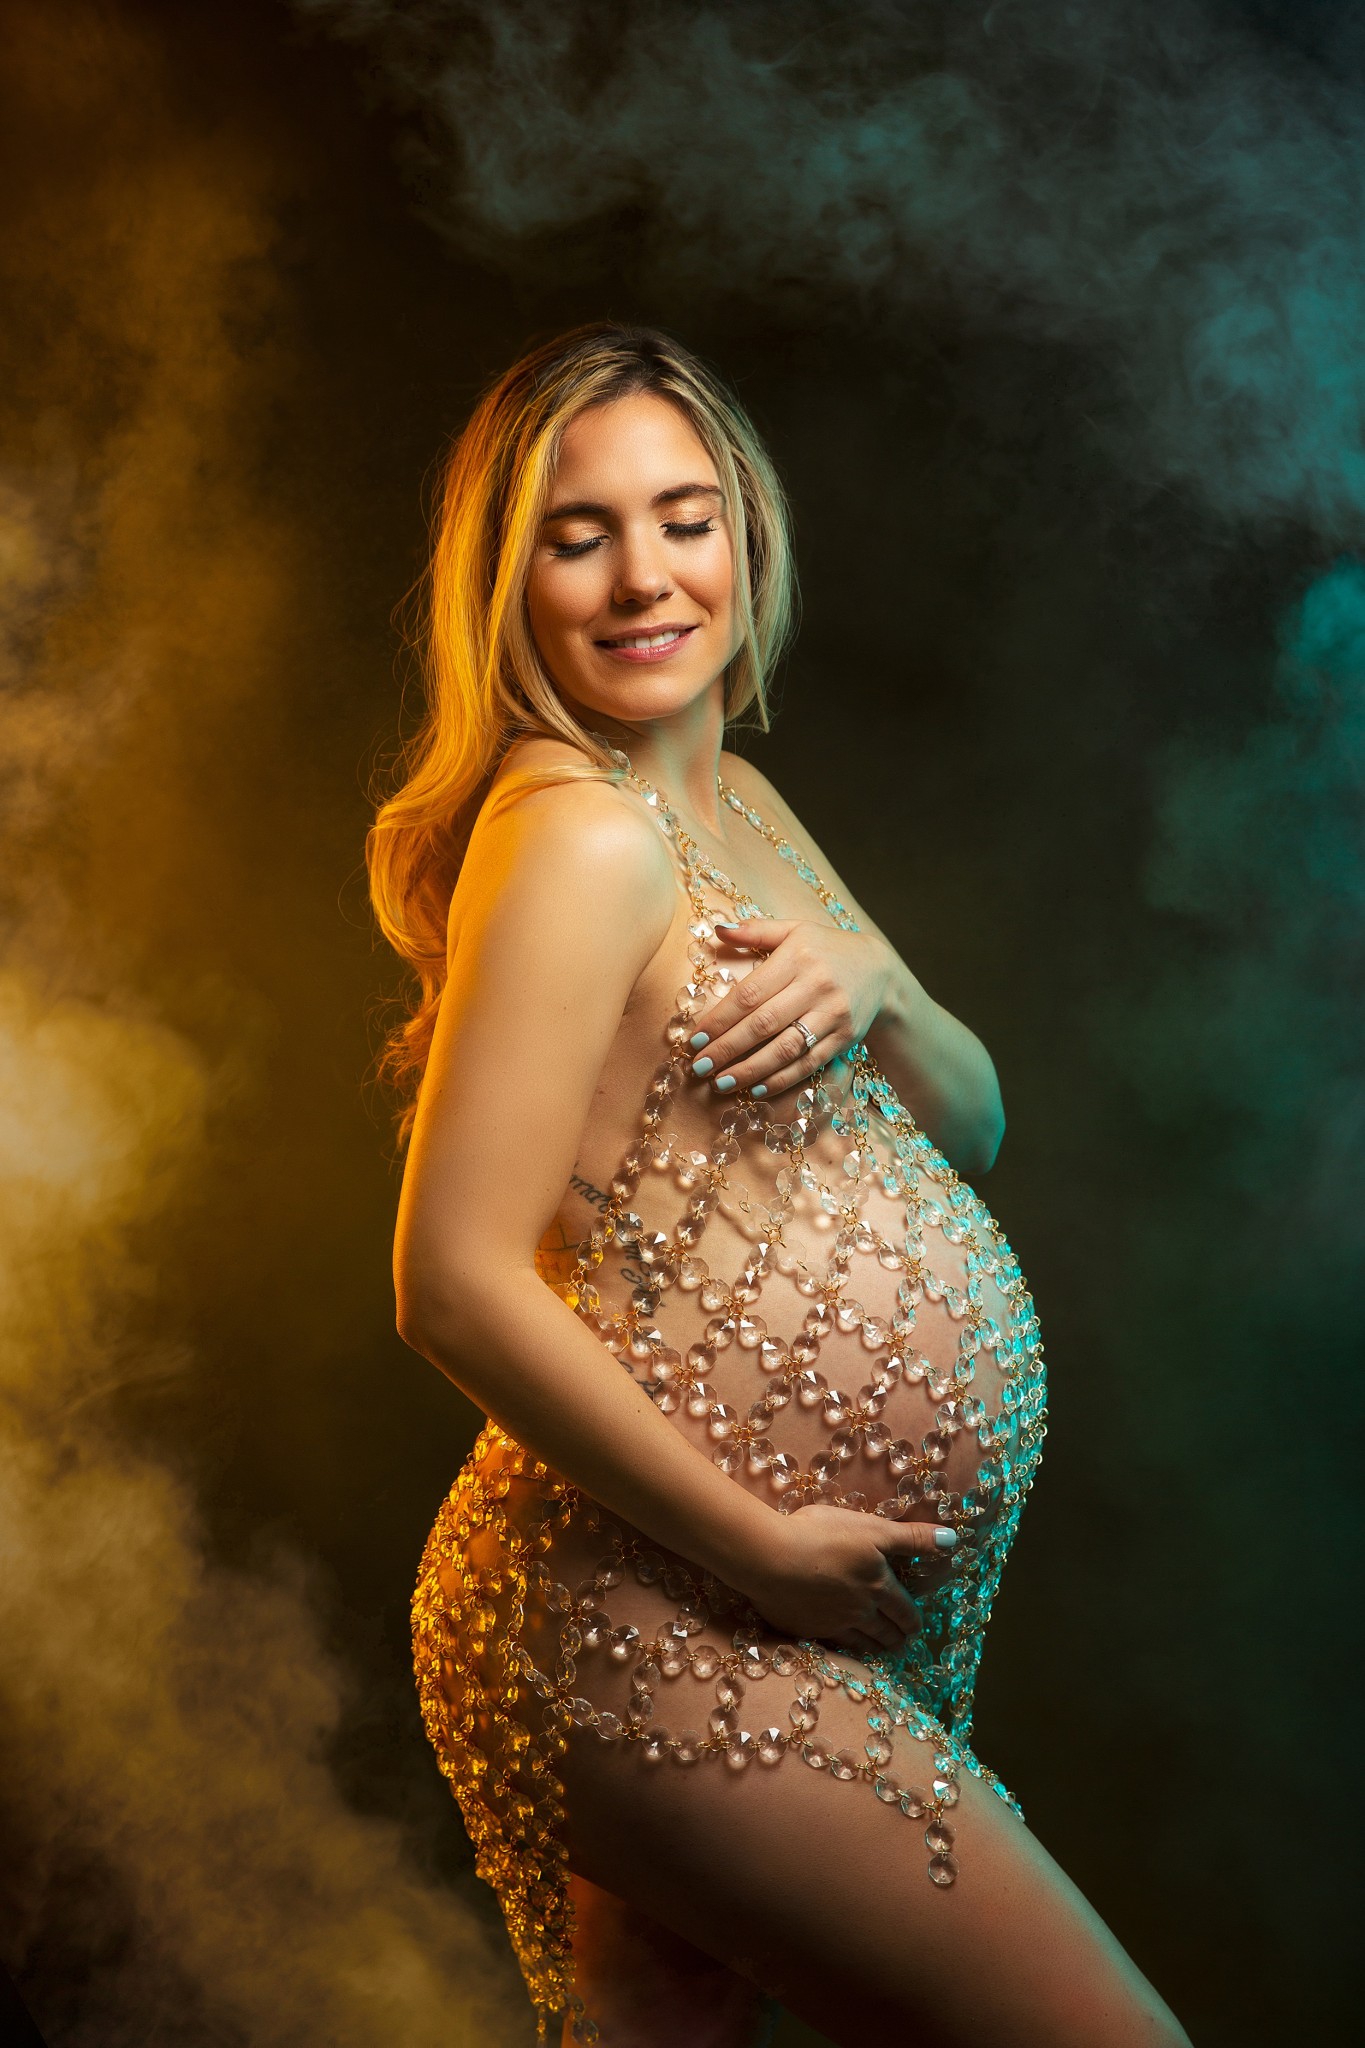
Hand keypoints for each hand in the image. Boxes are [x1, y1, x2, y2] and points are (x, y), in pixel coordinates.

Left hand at [689, 918, 892, 1100]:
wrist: (880, 971)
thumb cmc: (826, 949)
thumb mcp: (794, 929)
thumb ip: (755, 930)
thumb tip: (716, 929)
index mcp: (797, 957)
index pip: (750, 994)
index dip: (720, 1019)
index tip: (695, 1038)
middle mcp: (816, 986)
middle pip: (764, 1025)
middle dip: (727, 1049)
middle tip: (699, 1067)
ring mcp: (833, 1014)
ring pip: (785, 1049)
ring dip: (750, 1070)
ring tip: (721, 1083)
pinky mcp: (845, 1037)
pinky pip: (809, 1063)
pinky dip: (782, 1079)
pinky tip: (756, 1088)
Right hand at [736, 1502, 950, 1652]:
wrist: (769, 1558)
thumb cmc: (822, 1536)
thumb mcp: (872, 1529)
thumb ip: (912, 1537)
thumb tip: (954, 1539)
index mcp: (879, 1587)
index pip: (905, 1612)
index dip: (914, 1620)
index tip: (917, 1627)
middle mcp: (860, 1612)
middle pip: (886, 1633)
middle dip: (897, 1638)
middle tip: (902, 1642)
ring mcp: (832, 1625)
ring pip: (862, 1643)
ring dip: (875, 1647)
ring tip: (880, 1648)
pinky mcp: (805, 1630)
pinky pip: (833, 1646)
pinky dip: (844, 1649)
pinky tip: (842, 1646)